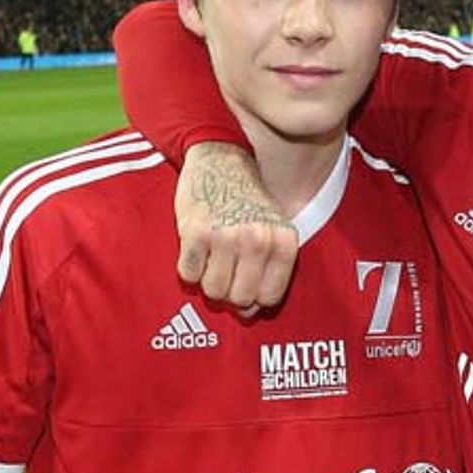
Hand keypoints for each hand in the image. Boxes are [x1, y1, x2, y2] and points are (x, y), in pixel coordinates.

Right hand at [175, 142, 297, 313]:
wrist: (221, 160)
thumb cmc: (249, 201)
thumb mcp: (274, 230)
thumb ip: (268, 272)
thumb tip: (248, 313)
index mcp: (284, 241)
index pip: (270, 297)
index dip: (255, 296)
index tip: (247, 281)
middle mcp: (258, 240)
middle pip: (241, 299)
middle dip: (231, 291)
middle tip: (226, 269)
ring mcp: (226, 236)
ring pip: (213, 291)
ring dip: (209, 279)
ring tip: (214, 255)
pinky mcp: (195, 233)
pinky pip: (189, 275)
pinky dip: (190, 267)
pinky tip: (198, 246)